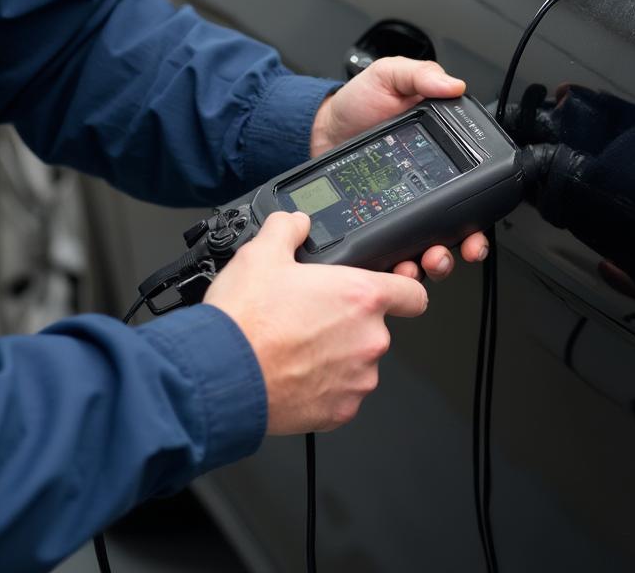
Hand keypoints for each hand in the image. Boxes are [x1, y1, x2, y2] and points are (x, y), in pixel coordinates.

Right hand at [205, 211, 427, 433]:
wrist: (221, 374)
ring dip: (336, 355)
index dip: (402, 289)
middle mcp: (369, 339)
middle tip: (311, 318)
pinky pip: (341, 394)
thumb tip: (295, 223)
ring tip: (296, 347)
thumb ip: (288, 229)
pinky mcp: (340, 411)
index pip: (413, 293)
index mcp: (362, 297)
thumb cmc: (245, 321)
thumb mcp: (261, 253)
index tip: (391, 292)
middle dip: (348, 323)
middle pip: (376, 327)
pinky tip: (292, 373)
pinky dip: (323, 386)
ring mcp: (357, 379)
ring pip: (358, 362)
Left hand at [309, 56, 488, 280]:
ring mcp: (400, 209)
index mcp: (439, 156)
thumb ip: (420, 75)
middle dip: (461, 248)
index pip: (470, 191)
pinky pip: (390, 251)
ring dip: (431, 262)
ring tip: (423, 261)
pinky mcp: (374, 223)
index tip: (476, 231)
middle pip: (456, 229)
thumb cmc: (355, 103)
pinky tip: (393, 264)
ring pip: (426, 247)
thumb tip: (454, 85)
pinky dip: (395, 264)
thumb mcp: (390, 77)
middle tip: (451, 252)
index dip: (479, 216)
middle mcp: (425, 187)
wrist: (316, 127)